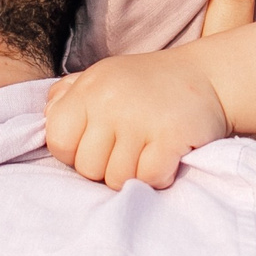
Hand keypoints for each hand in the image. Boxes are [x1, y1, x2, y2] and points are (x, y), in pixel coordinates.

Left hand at [45, 0, 236, 195]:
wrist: (210, 76)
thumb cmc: (148, 84)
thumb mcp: (102, 77)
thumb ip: (67, 97)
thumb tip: (45, 123)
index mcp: (88, 88)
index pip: (58, 141)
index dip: (75, 152)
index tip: (98, 144)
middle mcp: (110, 101)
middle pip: (87, 168)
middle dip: (106, 168)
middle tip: (129, 149)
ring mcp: (140, 119)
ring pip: (117, 179)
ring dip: (133, 175)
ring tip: (147, 152)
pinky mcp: (171, 136)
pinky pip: (148, 179)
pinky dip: (159, 177)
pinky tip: (166, 158)